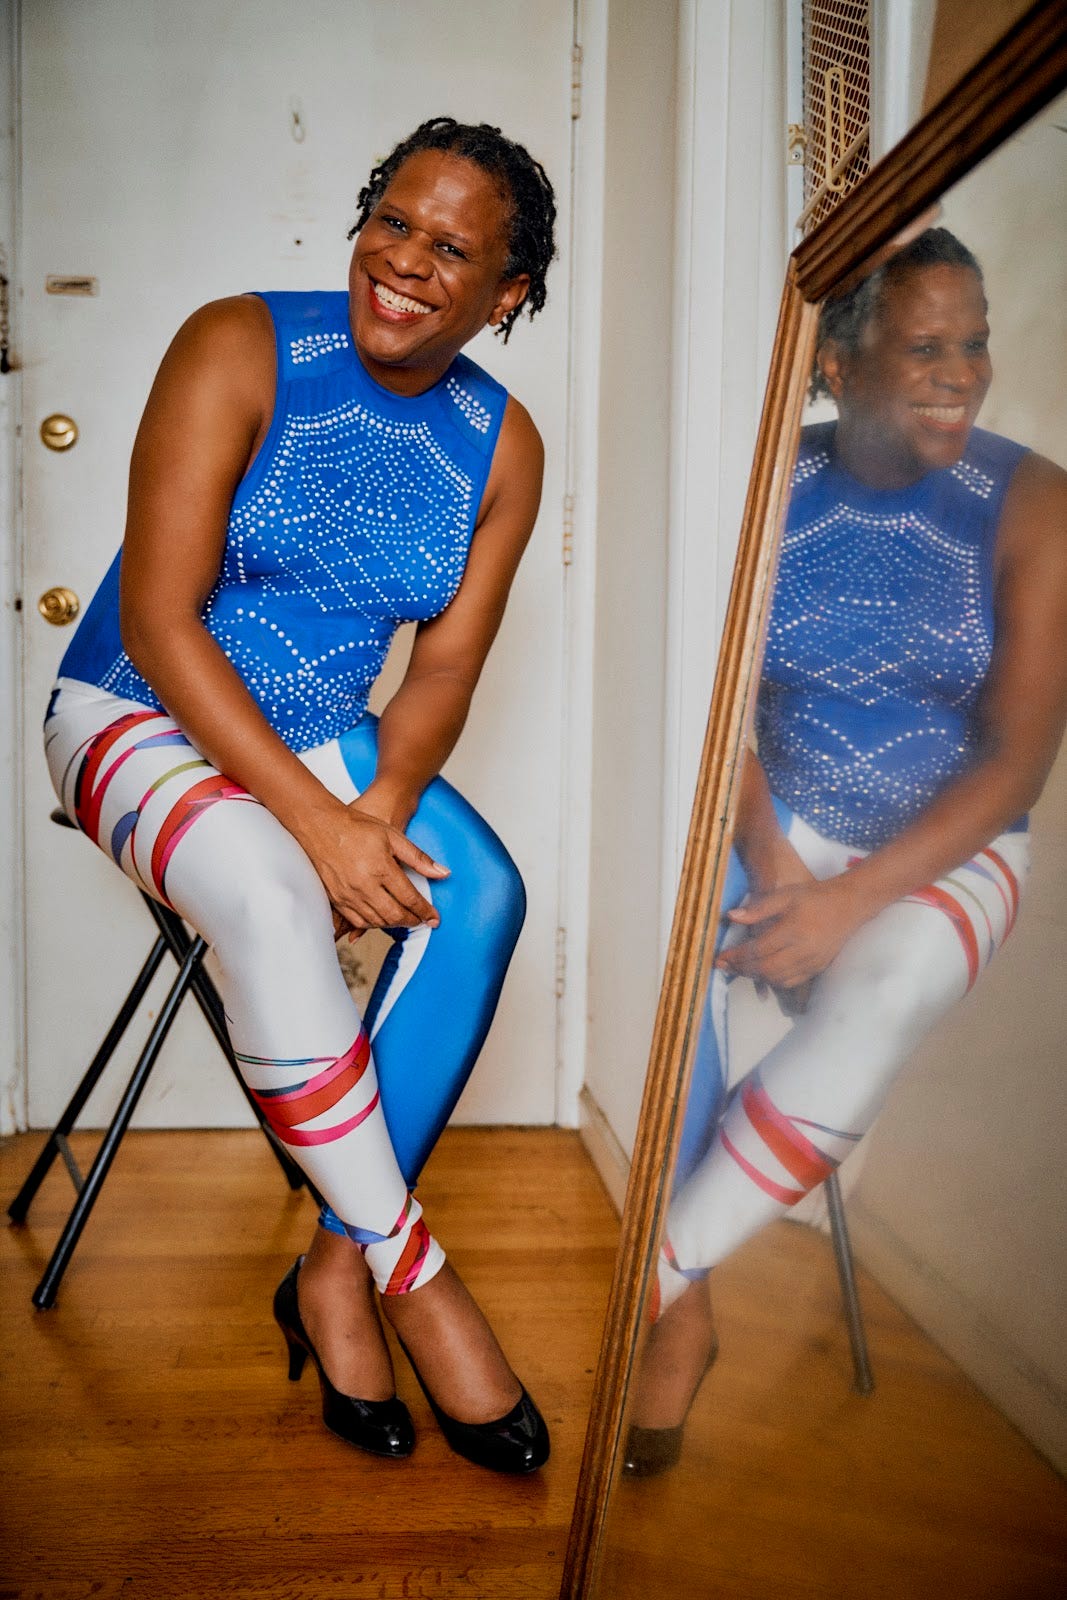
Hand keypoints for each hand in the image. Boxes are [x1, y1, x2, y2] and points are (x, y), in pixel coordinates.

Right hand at [301, 800, 447, 936]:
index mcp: (381, 868)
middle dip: (412, 921)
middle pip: (394, 915)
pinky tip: (381, 918)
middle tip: (421, 920)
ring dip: (393, 923)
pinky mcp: (335, 899)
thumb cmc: (357, 827)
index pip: (410, 899)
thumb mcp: (393, 836)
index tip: (434, 918)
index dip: (425, 911)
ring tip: (404, 918)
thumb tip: (443, 873)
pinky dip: (373, 924)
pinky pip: (357, 921)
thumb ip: (419, 858)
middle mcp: (364, 885)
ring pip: (376, 921)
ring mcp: (348, 894)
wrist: (320, 825)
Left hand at [716, 874, 868, 989]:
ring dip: (755, 976)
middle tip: (724, 965)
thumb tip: (730, 917)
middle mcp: (802, 951)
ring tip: (739, 968)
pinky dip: (772, 980)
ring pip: (777, 979)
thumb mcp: (785, 895)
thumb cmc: (814, 897)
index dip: (736, 956)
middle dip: (741, 969)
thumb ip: (758, 908)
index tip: (719, 957)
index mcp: (793, 930)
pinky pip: (790, 982)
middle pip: (765, 969)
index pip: (758, 949)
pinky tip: (761, 972)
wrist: (848, 905)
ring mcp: (811, 963)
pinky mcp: (817, 969)